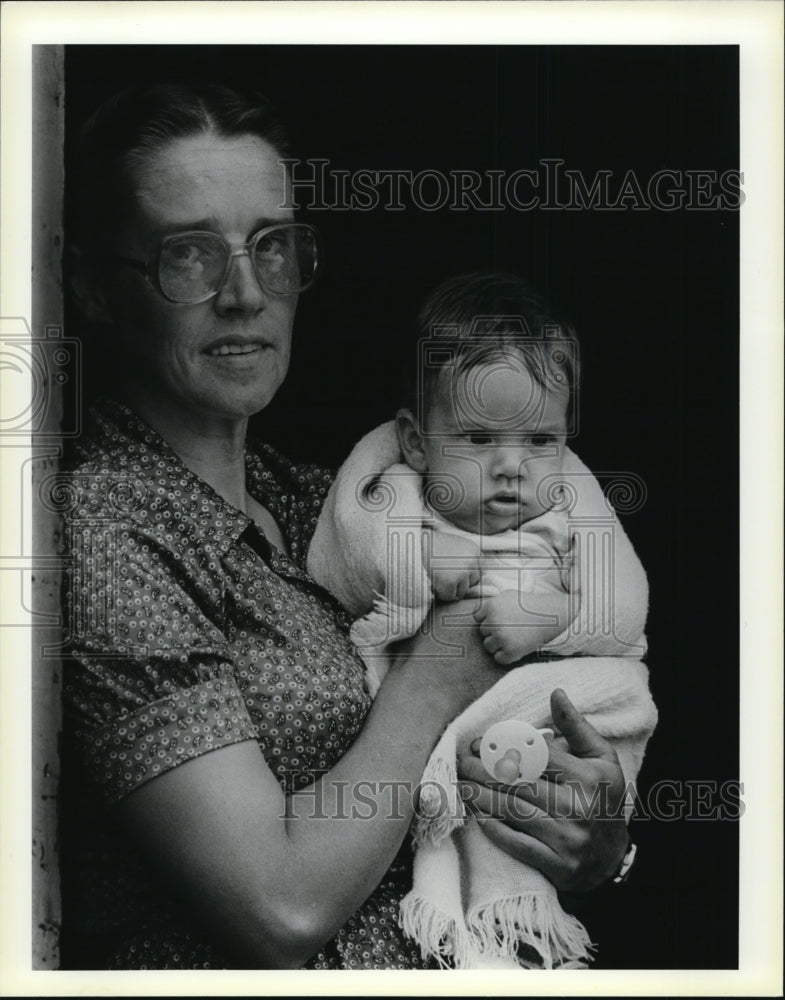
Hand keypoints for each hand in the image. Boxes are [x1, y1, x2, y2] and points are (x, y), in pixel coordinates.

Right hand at [428, 532, 481, 602]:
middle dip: (457, 582)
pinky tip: (432, 578)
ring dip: (448, 588)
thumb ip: (466, 563)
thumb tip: (484, 589)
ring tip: (436, 574)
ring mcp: (462, 572)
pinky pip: (449, 597)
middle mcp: (472, 561)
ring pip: (461, 592)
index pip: (477, 573)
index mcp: (475, 551)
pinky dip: (439, 592)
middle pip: (472, 584)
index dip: (463, 574)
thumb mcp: (454, 549)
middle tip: (441, 571)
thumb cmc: (430, 548)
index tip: (450, 568)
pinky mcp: (450, 583)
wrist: (410, 545)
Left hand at [457, 688, 628, 891]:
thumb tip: (556, 693)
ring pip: (513, 812)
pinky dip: (493, 829)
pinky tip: (476, 815)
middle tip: (460, 762)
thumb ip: (577, 726)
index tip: (480, 743)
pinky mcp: (556, 866)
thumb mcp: (602, 759)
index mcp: (588, 778)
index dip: (505, 747)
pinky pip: (516, 844)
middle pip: (519, 784)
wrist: (614, 858)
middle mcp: (578, 808)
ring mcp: (567, 840)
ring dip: (480, 797)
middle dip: (483, 771)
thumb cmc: (603, 799)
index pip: (538, 757)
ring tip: (460, 784)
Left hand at [473, 590, 536, 664]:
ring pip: (488, 646)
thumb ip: (490, 603)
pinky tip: (516, 647)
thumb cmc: (527, 605)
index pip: (478, 618)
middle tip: (511, 628)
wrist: (551, 616)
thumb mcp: (506, 596)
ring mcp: (502, 638)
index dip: (490, 619)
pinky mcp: (511, 651)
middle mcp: (494, 622)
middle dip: (494, 631)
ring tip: (514, 637)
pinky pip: (498, 659)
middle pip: (483, 633)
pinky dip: (506, 656)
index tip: (503, 618)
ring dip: (498, 644)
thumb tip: (474, 615)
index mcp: (490, 606)